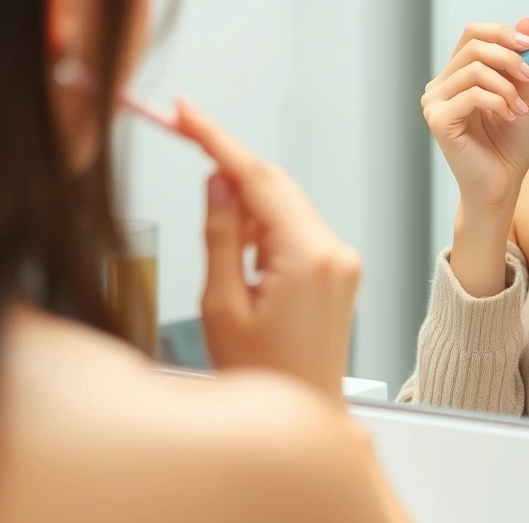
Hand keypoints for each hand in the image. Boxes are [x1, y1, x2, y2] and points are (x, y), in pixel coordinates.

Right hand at [176, 101, 360, 403]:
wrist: (307, 414)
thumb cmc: (264, 378)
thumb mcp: (223, 307)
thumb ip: (221, 235)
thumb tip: (218, 182)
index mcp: (308, 257)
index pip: (259, 178)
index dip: (218, 139)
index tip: (188, 114)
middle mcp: (335, 249)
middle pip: (276, 185)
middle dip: (230, 165)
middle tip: (186, 137)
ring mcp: (343, 257)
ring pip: (286, 204)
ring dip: (248, 203)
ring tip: (224, 251)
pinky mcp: (340, 267)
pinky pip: (298, 226)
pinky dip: (267, 226)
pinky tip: (247, 256)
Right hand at [421, 18, 528, 224]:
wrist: (502, 187)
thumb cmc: (508, 147)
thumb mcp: (522, 95)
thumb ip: (521, 62)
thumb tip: (527, 22)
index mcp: (458, 75)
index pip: (472, 35)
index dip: (501, 33)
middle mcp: (441, 85)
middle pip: (473, 46)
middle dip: (509, 57)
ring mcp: (435, 102)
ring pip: (475, 69)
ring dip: (507, 86)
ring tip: (520, 109)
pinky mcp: (438, 120)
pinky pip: (472, 94)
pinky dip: (499, 101)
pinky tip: (510, 116)